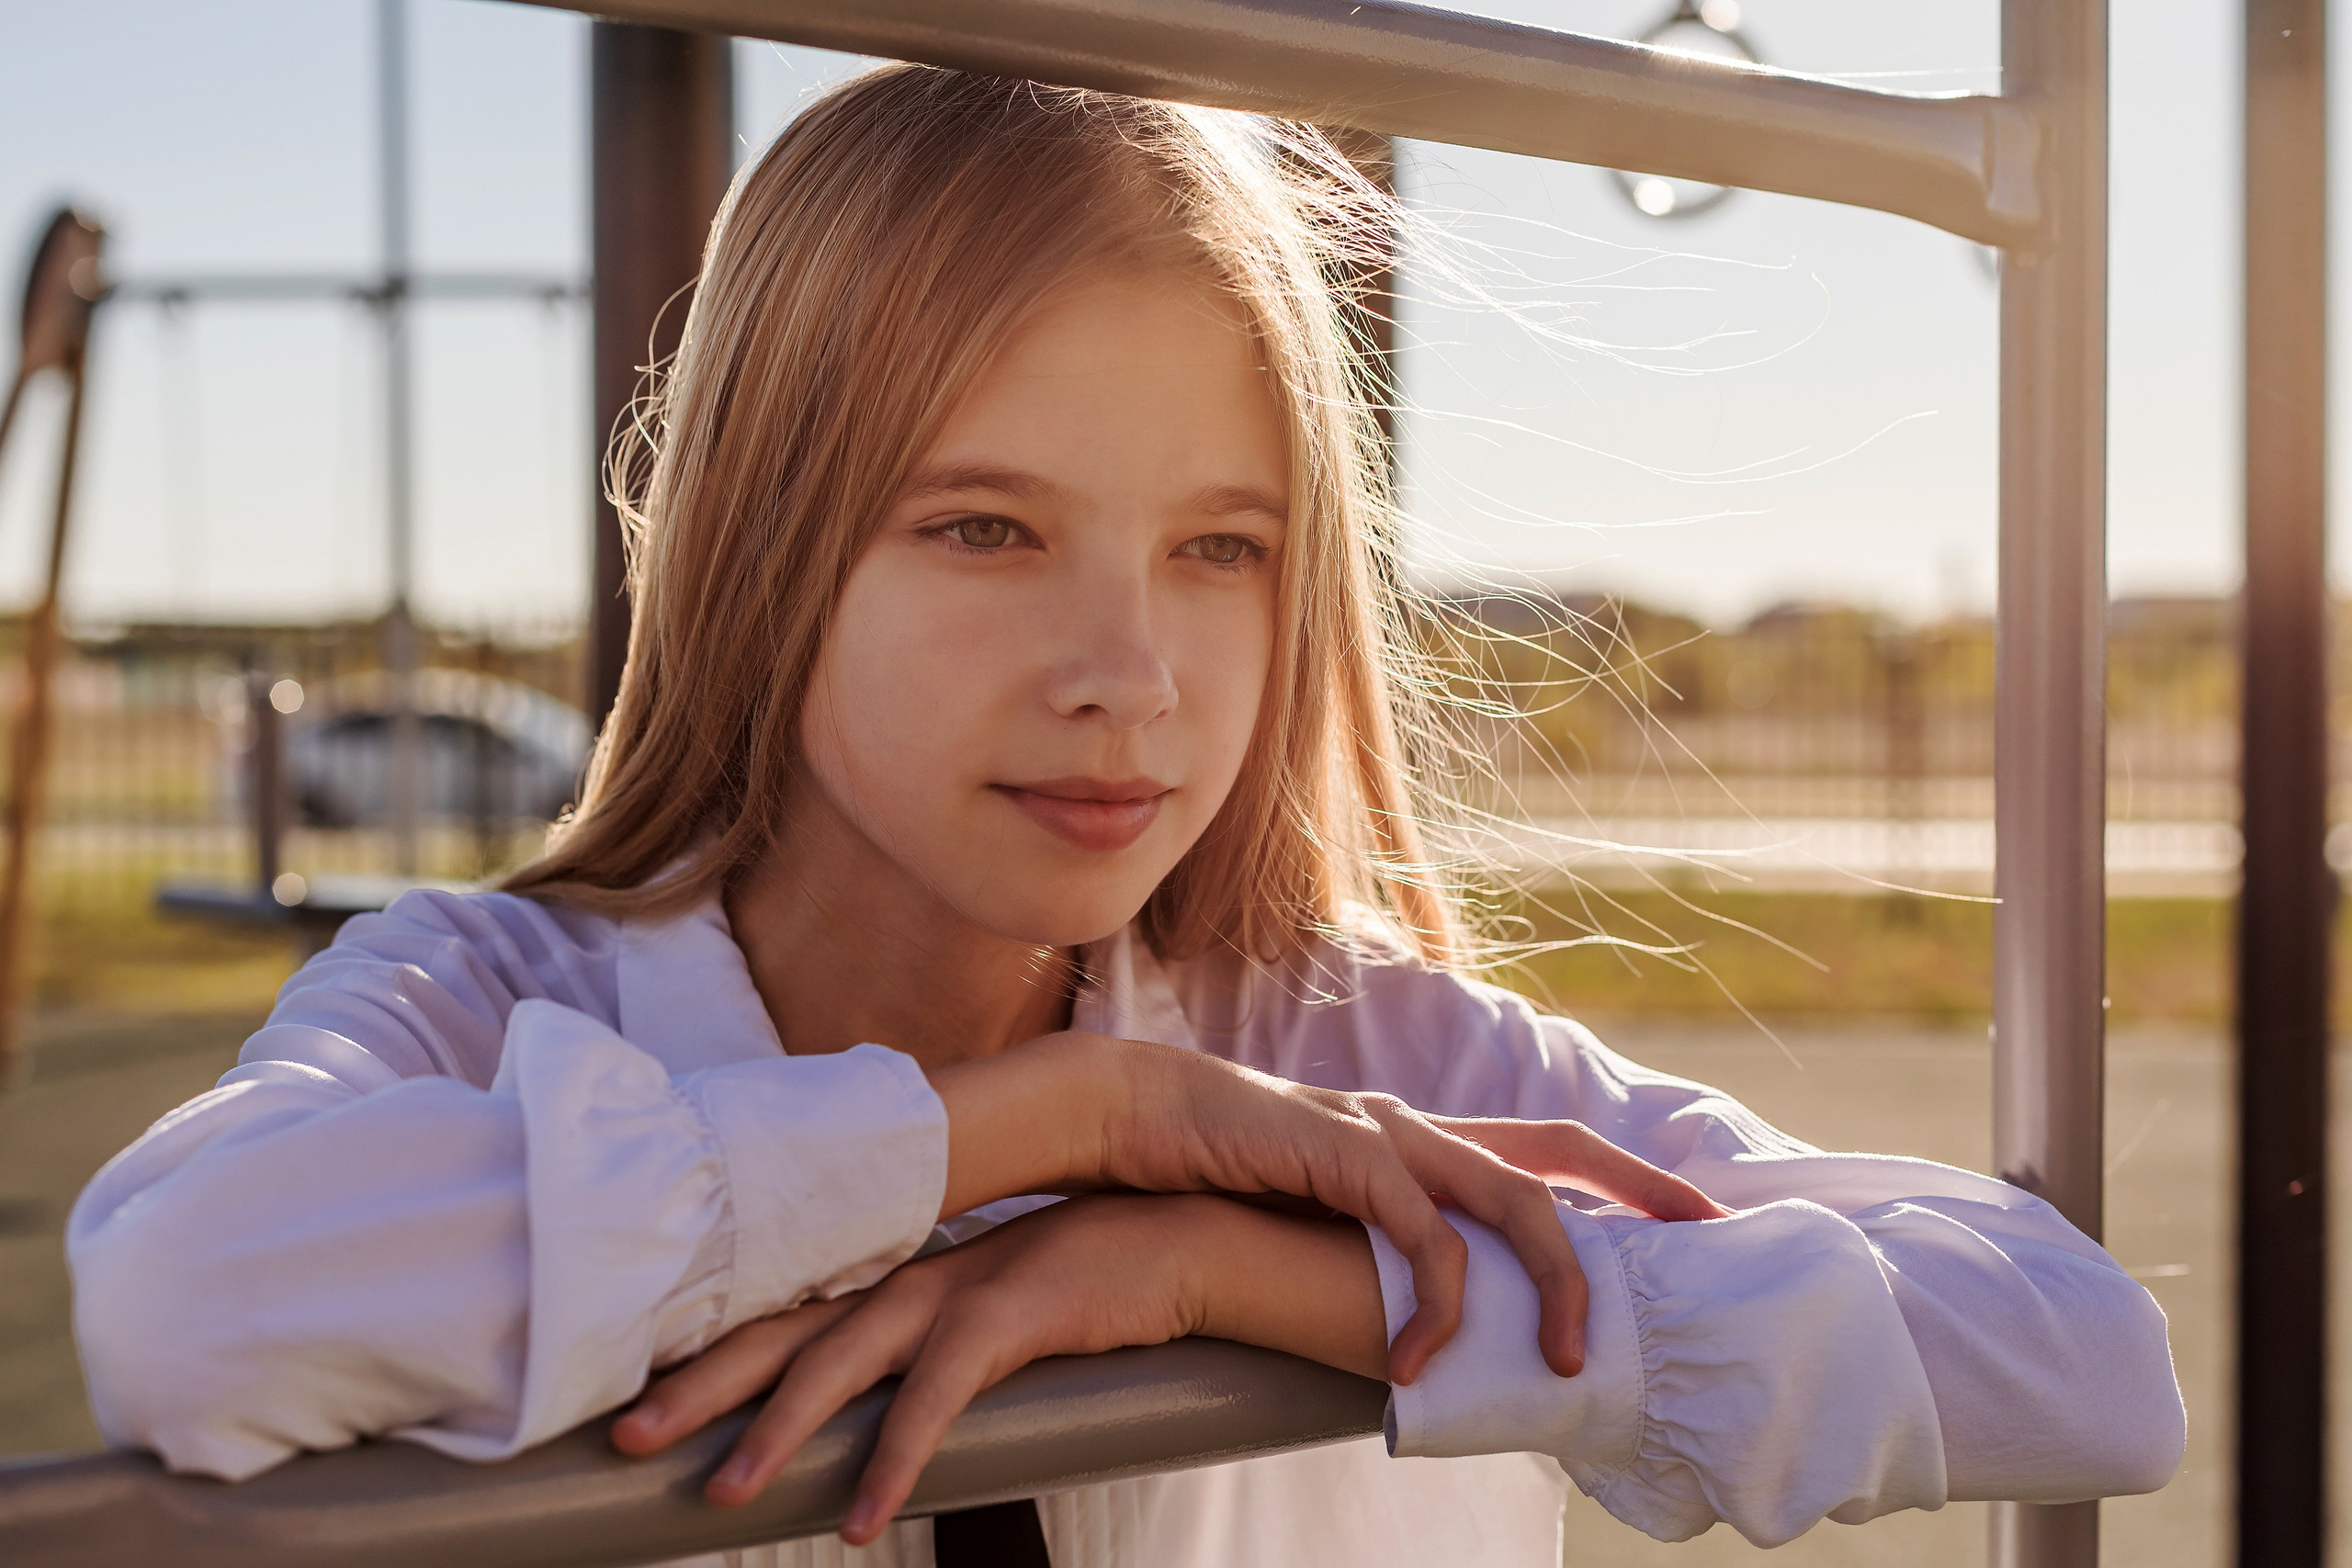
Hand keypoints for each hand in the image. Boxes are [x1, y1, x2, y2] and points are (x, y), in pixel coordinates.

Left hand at [611, 1195, 1382, 1542]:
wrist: (1200, 1237)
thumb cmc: (1097, 1285)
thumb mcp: (999, 1311)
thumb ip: (940, 1345)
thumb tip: (883, 1410)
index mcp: (907, 1272)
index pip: (790, 1311)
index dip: (714, 1352)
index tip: (643, 1395)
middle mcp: (918, 1271)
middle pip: (789, 1328)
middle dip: (703, 1382)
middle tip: (625, 1439)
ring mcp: (964, 1284)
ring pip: (846, 1359)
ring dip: (778, 1429)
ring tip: (721, 1497)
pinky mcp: (1018, 1310)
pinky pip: (943, 1397)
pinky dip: (897, 1456)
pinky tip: (862, 1517)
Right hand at [972, 1033, 1726, 1379]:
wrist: (1128, 1117)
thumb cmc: (1213, 1171)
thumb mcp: (1312, 1214)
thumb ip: (1368, 1246)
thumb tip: (1417, 1316)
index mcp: (1415, 1136)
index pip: (1542, 1147)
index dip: (1622, 1178)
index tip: (1689, 1222)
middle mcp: (1415, 1124)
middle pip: (1558, 1153)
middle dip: (1643, 1195)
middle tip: (1708, 1249)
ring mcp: (1383, 1133)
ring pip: (1512, 1199)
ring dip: (1553, 1282)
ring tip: (1564, 1362)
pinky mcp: (1341, 1152)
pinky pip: (1420, 1233)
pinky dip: (1436, 1300)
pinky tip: (1413, 1360)